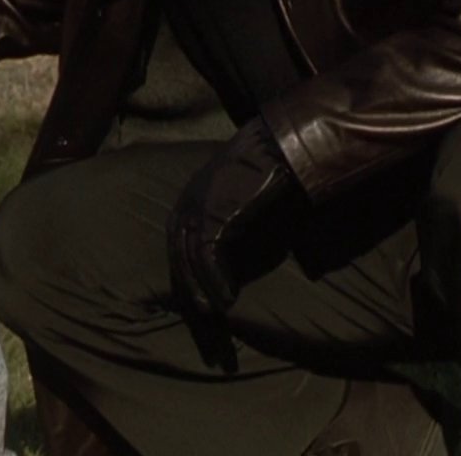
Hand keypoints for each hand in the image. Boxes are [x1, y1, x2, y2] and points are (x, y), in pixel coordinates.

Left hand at [167, 118, 297, 317]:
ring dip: (201, 288)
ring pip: (190, 257)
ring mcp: (198, 205)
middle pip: (179, 251)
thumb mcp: (242, 199)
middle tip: (201, 311)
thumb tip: (235, 252)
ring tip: (212, 312)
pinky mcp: (214, 213)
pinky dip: (215, 280)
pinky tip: (226, 300)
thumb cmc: (268, 172)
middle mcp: (188, 199)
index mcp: (192, 194)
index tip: (197, 290)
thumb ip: (232, 223)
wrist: (280, 147)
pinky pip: (208, 255)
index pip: (180, 239)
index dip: (187, 267)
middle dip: (188, 283)